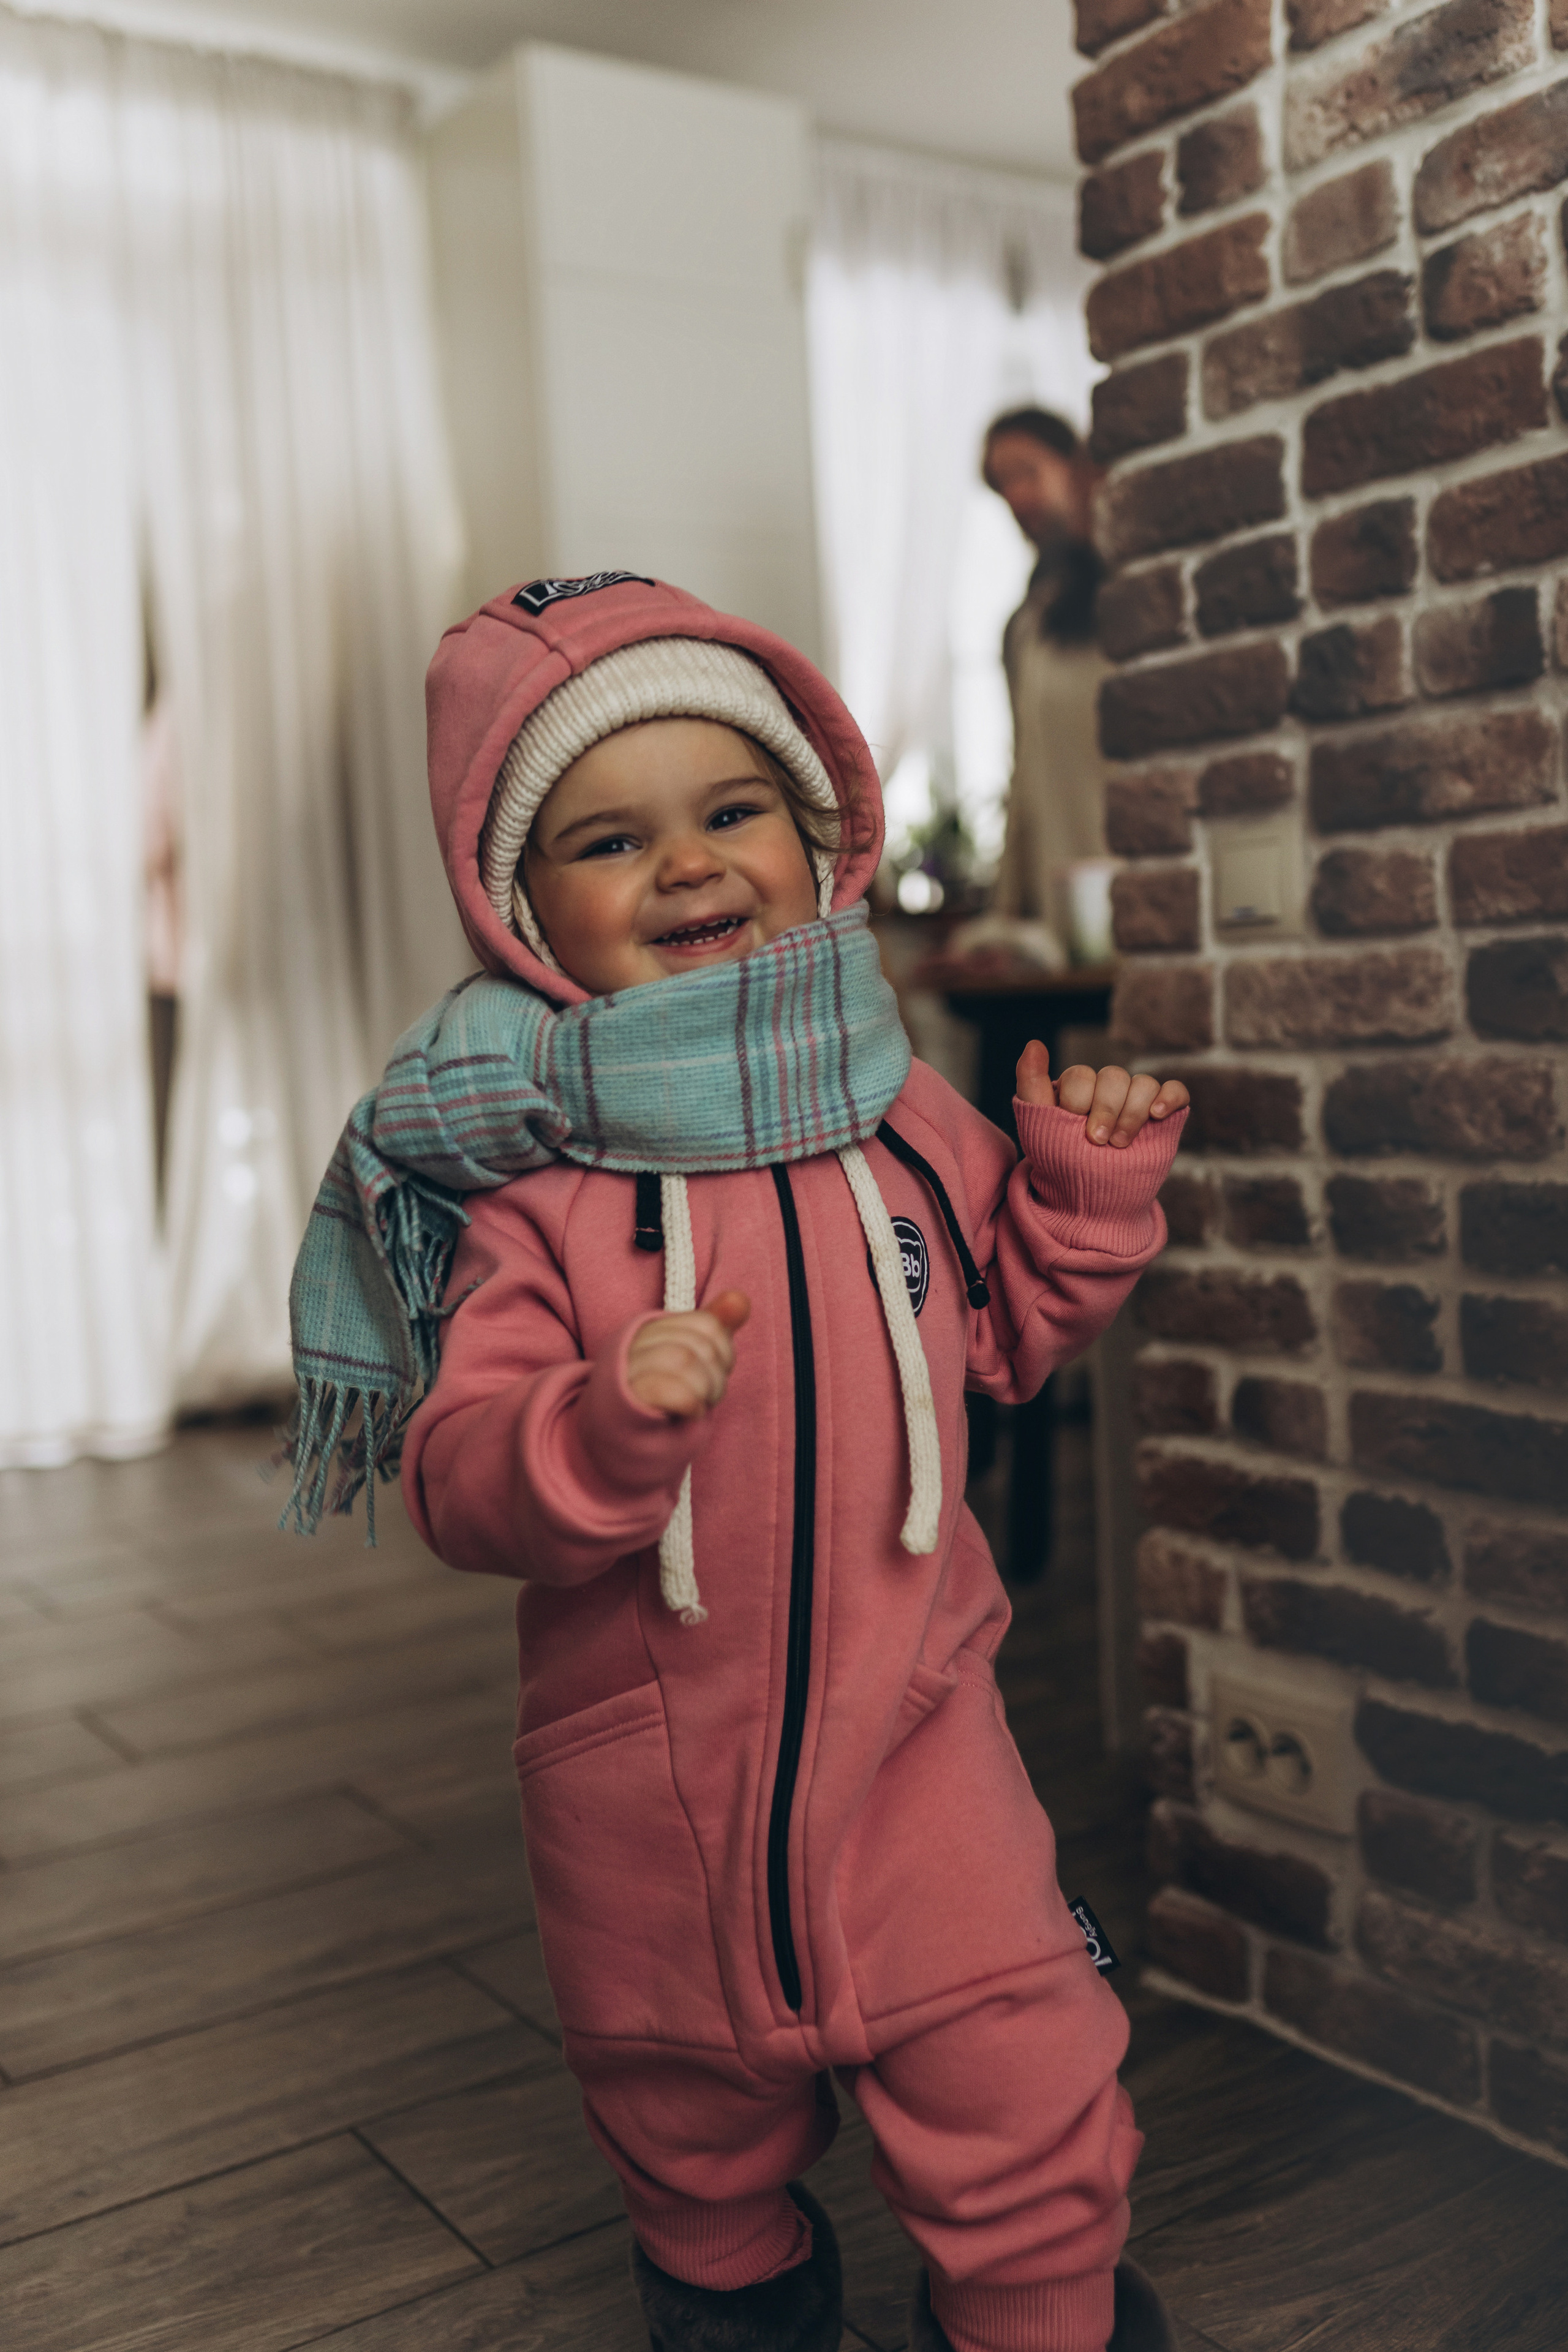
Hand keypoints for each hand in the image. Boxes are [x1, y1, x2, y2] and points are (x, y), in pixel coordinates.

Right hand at [626, 1290, 750, 1418]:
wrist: (619, 1433)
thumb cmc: (662, 1394)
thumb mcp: (692, 1356)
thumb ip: (716, 1326)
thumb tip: (742, 1298)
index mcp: (652, 1327)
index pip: (708, 1324)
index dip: (724, 1350)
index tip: (715, 1371)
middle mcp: (636, 1342)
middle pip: (699, 1344)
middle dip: (717, 1375)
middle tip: (707, 1394)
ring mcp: (627, 1370)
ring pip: (685, 1360)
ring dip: (705, 1390)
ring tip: (699, 1404)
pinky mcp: (627, 1399)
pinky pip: (672, 1390)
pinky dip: (692, 1404)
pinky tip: (691, 1412)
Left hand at [1016, 1040, 1189, 1147]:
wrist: (1090, 1203)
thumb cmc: (1061, 1164)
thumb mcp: (1036, 1126)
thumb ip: (1030, 1084)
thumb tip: (1034, 1044)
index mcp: (1077, 1088)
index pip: (1082, 1076)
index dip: (1079, 1103)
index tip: (1075, 1131)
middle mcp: (1107, 1090)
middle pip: (1114, 1076)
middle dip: (1106, 1111)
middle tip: (1099, 1142)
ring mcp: (1136, 1102)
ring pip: (1143, 1083)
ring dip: (1132, 1113)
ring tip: (1122, 1144)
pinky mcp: (1163, 1116)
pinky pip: (1176, 1091)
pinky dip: (1169, 1097)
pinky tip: (1157, 1114)